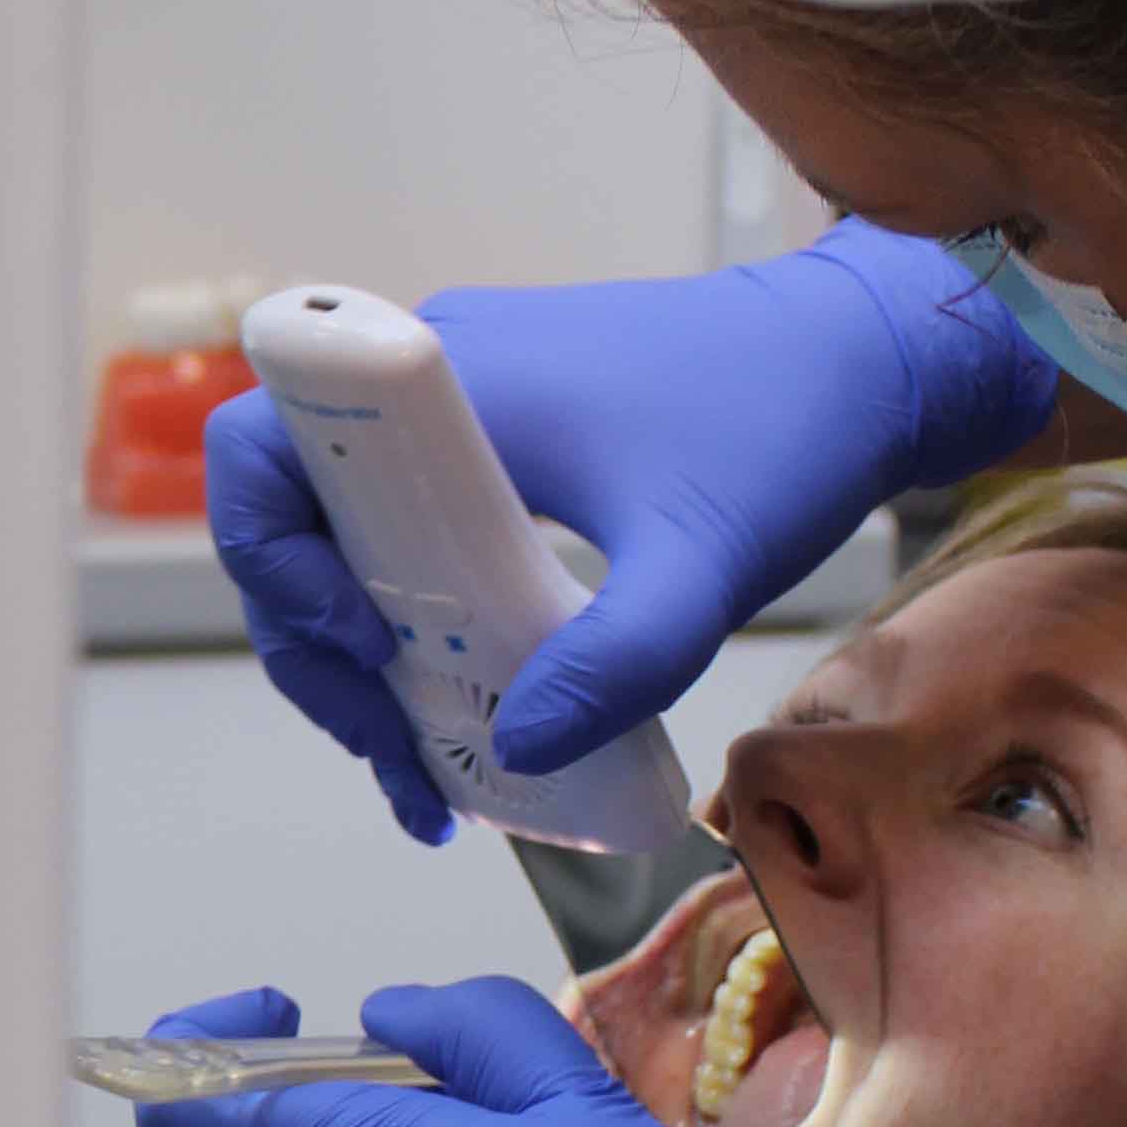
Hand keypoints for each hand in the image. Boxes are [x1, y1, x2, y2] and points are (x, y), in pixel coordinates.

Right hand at [203, 223, 1052, 836]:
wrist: (867, 360)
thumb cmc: (785, 431)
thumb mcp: (700, 567)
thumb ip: (614, 663)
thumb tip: (513, 747)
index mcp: (442, 382)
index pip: (258, 450)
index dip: (274, 564)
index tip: (369, 645)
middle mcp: (430, 385)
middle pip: (294, 523)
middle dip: (319, 653)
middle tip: (390, 752)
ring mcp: (465, 414)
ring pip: (351, 540)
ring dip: (365, 654)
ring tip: (424, 765)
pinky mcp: (508, 445)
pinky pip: (418, 533)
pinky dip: (422, 622)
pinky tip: (471, 717)